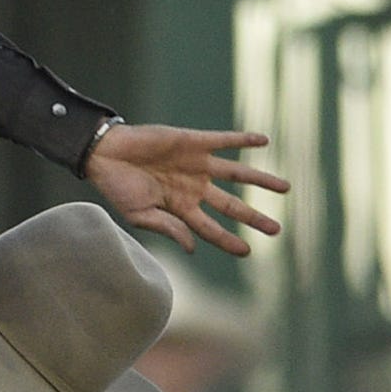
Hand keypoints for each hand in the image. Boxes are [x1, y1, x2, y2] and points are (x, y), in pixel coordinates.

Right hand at [84, 124, 288, 255]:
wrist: (105, 153)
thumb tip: (193, 247)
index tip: (248, 252)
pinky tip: (263, 140)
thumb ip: (168, 228)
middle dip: (254, 217)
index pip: (210, 228)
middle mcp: (193, 187)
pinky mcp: (194, 142)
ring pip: (237, 173)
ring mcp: (196, 164)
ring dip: (261, 180)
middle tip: (276, 230)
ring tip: (285, 188)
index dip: (228, 240)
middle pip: (231, 205)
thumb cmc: (116, 187)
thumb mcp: (138, 215)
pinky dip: (243, 140)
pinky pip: (224, 141)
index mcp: (179, 208)